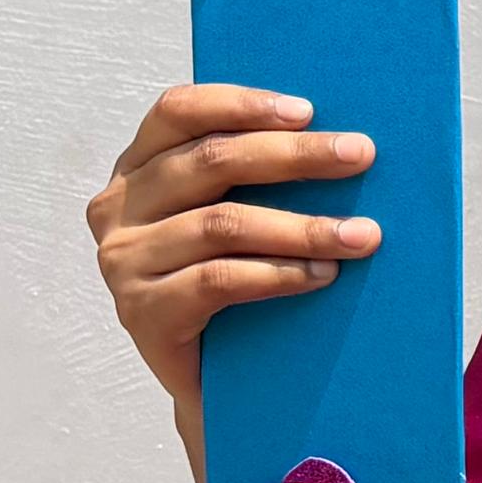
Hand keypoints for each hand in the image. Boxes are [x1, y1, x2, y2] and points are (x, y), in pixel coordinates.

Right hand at [87, 85, 379, 463]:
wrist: (220, 379)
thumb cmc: (243, 278)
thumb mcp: (243, 211)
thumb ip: (264, 172)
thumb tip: (345, 136)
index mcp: (140, 165)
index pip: (178, 111)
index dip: (242, 103)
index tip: (308, 110)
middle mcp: (120, 207)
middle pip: (210, 161)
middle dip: (295, 156)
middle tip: (361, 155)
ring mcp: (124, 260)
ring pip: (222, 224)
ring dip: (302, 227)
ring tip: (361, 235)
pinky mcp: (141, 311)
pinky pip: (217, 280)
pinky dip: (279, 274)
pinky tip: (322, 275)